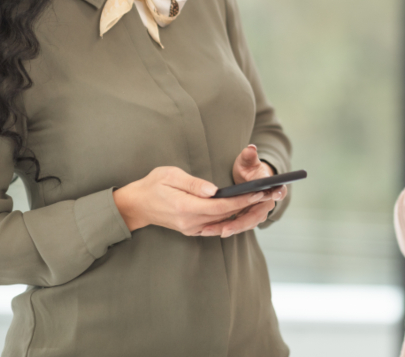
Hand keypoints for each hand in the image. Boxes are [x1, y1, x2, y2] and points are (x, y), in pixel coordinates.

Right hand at [113, 166, 270, 235]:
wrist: (136, 205)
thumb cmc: (153, 184)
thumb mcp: (170, 175)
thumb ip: (193, 184)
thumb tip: (214, 190)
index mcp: (185, 207)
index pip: (221, 206)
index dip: (242, 200)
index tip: (259, 192)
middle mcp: (190, 222)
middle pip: (225, 215)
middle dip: (248, 205)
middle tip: (268, 194)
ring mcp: (190, 228)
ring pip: (222, 222)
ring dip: (241, 212)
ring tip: (260, 200)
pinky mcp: (191, 229)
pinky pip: (214, 225)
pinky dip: (229, 218)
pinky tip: (242, 209)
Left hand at [195, 144, 288, 237]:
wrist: (247, 181)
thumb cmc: (249, 169)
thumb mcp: (248, 161)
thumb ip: (249, 156)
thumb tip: (250, 148)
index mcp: (271, 187)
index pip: (279, 191)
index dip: (278, 193)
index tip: (274, 194)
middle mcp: (266, 203)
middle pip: (256, 216)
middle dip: (240, 223)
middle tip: (225, 230)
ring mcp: (257, 213)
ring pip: (245, 224)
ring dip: (229, 229)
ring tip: (210, 231)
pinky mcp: (246, 219)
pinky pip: (237, 226)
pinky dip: (224, 228)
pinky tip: (208, 230)